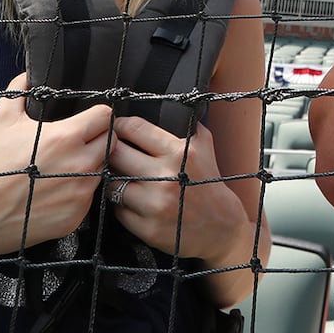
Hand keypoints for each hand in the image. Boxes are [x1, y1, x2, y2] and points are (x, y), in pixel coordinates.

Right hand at [0, 73, 111, 259]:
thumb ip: (19, 91)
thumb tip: (28, 76)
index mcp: (66, 137)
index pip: (104, 117)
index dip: (95, 115)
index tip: (86, 119)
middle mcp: (80, 165)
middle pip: (109, 144)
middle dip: (95, 139)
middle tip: (72, 144)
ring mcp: (79, 194)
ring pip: (100, 171)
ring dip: (87, 167)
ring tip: (57, 168)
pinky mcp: (75, 217)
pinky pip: (87, 199)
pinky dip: (75, 193)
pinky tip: (52, 191)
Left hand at [108, 117, 252, 264]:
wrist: (222, 228)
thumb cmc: (208, 182)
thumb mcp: (204, 146)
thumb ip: (184, 124)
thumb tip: (159, 104)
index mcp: (179, 152)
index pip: (134, 128)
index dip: (119, 125)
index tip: (115, 127)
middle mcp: (165, 177)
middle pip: (116, 154)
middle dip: (111, 151)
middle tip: (112, 153)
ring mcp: (155, 205)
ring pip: (112, 184)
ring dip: (114, 181)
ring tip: (123, 179)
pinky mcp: (148, 228)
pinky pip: (118, 210)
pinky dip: (122, 205)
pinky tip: (134, 202)